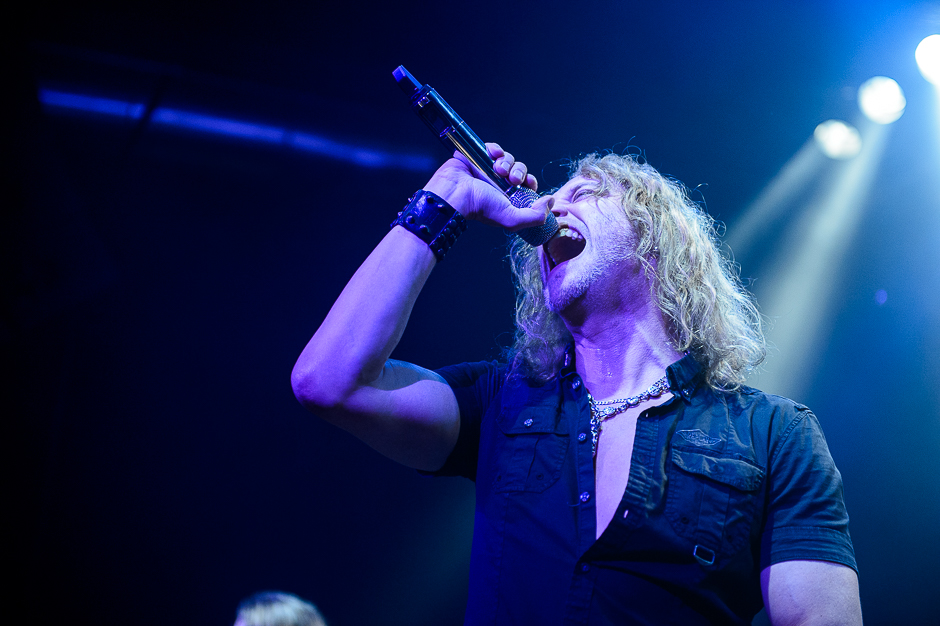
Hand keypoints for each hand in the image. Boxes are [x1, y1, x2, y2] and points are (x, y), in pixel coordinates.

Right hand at [423, 143, 545, 230]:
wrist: (456, 194)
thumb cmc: (480, 208)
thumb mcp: (512, 218)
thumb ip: (535, 216)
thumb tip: (551, 201)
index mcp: (507, 197)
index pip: (526, 185)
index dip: (530, 181)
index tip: (528, 183)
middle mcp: (498, 183)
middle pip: (519, 169)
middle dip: (519, 172)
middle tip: (512, 179)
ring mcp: (487, 169)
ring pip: (508, 158)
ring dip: (507, 162)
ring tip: (498, 170)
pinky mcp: (478, 157)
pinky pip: (493, 148)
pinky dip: (495, 148)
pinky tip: (493, 154)